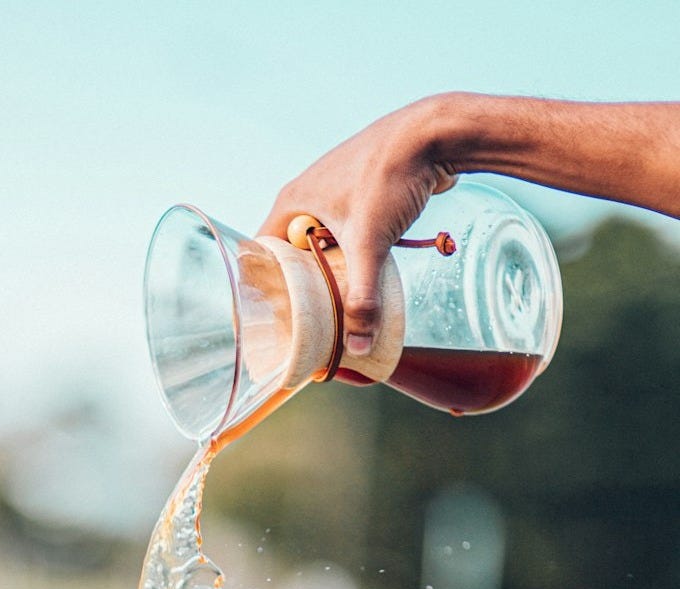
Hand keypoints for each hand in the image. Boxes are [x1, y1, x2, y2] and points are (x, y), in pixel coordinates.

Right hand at [258, 95, 457, 357]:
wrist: (436, 133)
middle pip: (292, 252)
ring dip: (329, 269)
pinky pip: (346, 231)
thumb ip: (362, 297)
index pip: (262, 252)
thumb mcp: (370, 243)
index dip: (266, 285)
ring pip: (321, 242)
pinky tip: (366, 271)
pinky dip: (351, 253)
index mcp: (292, 201)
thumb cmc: (390, 176)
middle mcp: (307, 194)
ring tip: (337, 300)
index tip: (276, 316)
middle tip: (310, 317)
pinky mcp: (361, 192)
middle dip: (302, 284)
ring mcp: (335, 191)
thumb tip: (359, 346)